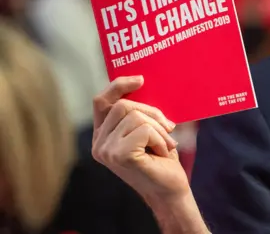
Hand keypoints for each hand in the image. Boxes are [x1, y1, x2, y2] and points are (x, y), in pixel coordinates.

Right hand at [92, 76, 188, 203]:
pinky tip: (162, 153)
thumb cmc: (162, 158)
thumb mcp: (149, 129)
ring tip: (164, 145)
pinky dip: (159, 138)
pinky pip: (144, 130)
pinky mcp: (119, 156)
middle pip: (123, 105)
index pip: (101, 101)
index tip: (140, 79)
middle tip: (169, 129)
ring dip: (158, 129)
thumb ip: (139, 112)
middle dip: (152, 113)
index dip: (118, 85)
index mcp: (103, 134)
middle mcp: (99, 143)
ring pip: (135, 116)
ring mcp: (106, 151)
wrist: (170, 189)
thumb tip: (143, 83)